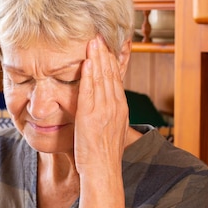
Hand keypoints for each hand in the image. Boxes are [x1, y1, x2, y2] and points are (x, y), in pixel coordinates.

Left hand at [74, 36, 128, 174]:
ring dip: (98, 58)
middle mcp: (115, 107)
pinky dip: (89, 74)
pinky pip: (90, 90)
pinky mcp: (90, 116)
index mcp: (120, 109)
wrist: (102, 172)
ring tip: (93, 41)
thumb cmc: (104, 156)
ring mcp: (104, 111)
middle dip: (106, 53)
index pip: (116, 79)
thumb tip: (106, 109)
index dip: (112, 61)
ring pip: (102, 78)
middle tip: (100, 35)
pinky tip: (87, 61)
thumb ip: (109, 116)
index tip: (107, 46)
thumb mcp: (111, 131)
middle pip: (111, 74)